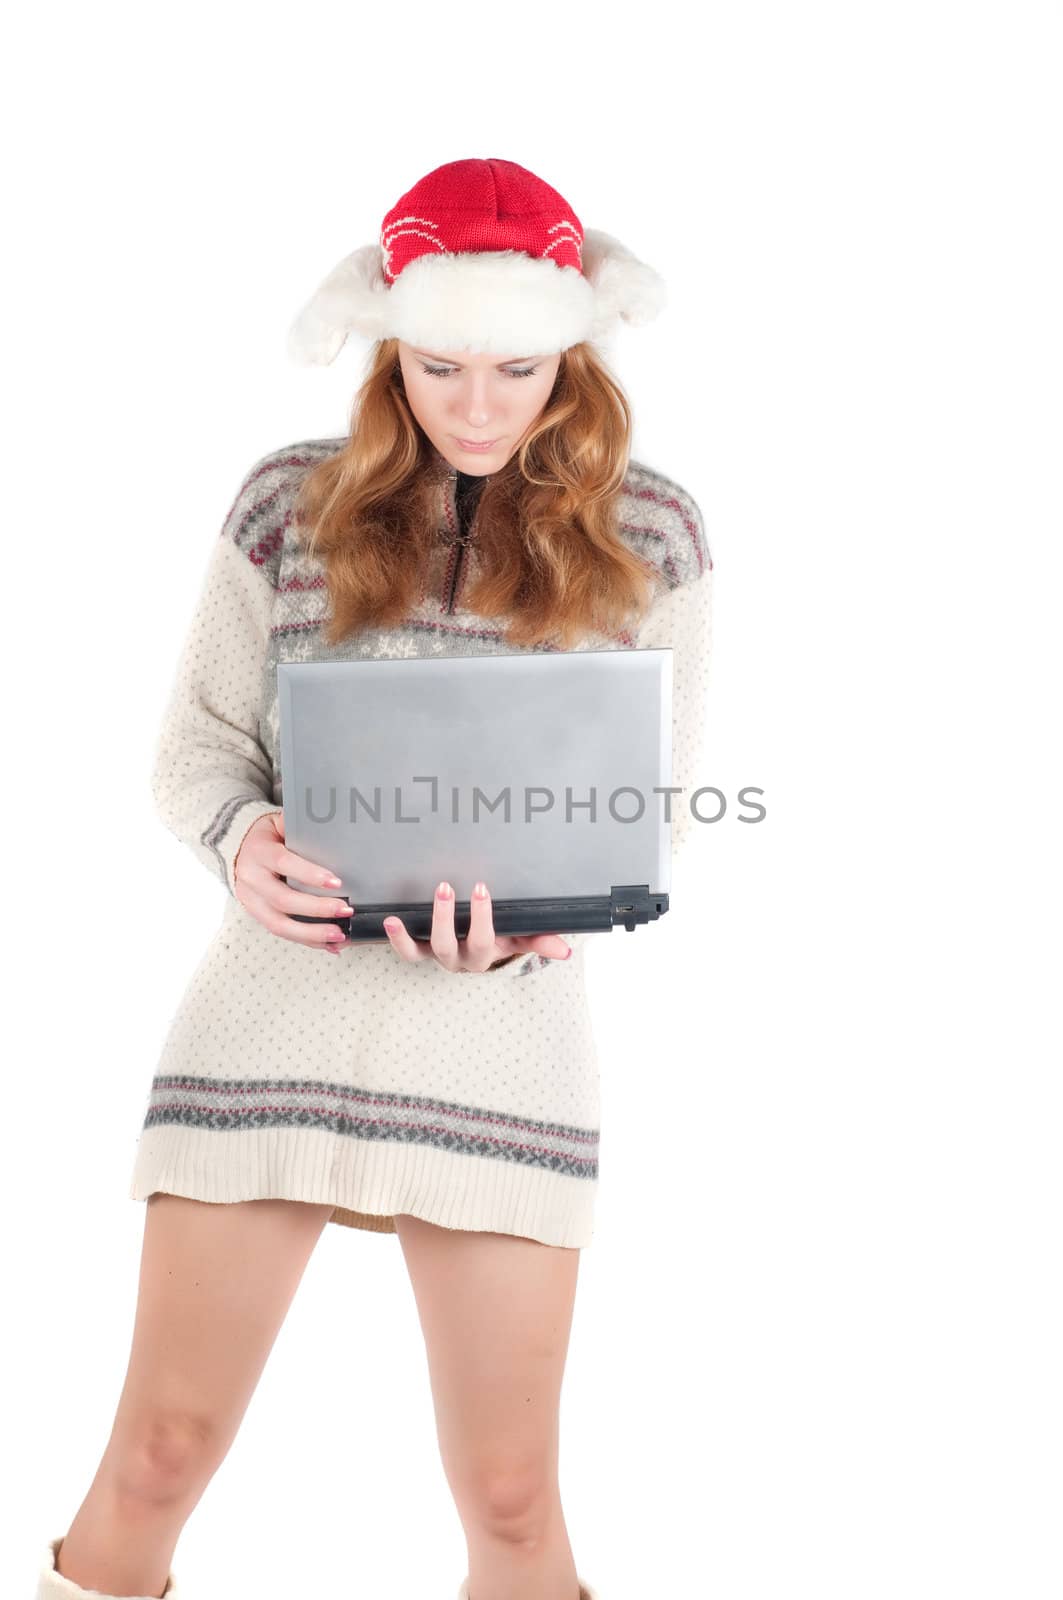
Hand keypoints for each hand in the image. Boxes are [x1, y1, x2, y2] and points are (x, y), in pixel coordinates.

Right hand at [233, 812, 353, 954]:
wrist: (237, 848)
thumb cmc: (268, 835)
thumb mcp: (279, 823)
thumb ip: (299, 824)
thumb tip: (332, 819)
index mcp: (258, 851)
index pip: (284, 864)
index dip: (309, 874)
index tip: (336, 882)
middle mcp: (250, 878)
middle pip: (283, 899)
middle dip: (316, 908)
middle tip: (345, 910)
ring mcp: (250, 900)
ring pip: (279, 924)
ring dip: (312, 934)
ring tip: (340, 935)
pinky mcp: (256, 915)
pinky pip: (282, 932)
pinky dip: (308, 941)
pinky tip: (330, 945)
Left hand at [382, 880, 571, 973]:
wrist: (482, 949)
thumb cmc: (503, 936)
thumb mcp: (521, 938)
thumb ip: (540, 941)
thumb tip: (565, 950)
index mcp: (483, 956)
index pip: (482, 940)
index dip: (481, 917)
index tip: (482, 888)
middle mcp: (458, 959)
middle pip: (447, 945)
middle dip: (445, 918)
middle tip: (445, 888)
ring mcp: (437, 955)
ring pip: (422, 950)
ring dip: (408, 936)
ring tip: (398, 917)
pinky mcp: (419, 950)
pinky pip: (406, 951)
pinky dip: (395, 939)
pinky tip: (387, 921)